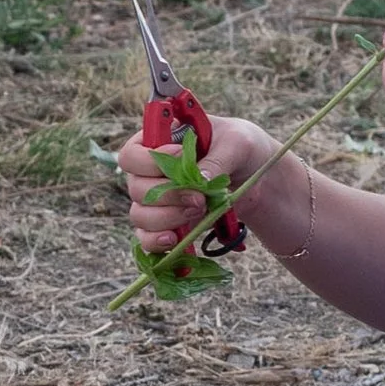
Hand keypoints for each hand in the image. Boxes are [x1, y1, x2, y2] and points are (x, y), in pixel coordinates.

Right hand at [120, 113, 273, 256]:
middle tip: (199, 196)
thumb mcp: (236, 143)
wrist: (254, 174)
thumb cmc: (240, 147)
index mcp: (157, 142)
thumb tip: (199, 181)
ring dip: (168, 217)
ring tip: (199, 210)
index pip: (130, 155)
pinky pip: (147, 239)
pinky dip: (157, 242)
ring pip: (140, 215)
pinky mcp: (167, 224)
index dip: (149, 161)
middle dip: (168, 195)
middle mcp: (149, 172)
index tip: (180, 157)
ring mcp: (157, 200)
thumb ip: (216, 159)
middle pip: (136, 189)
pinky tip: (175, 239)